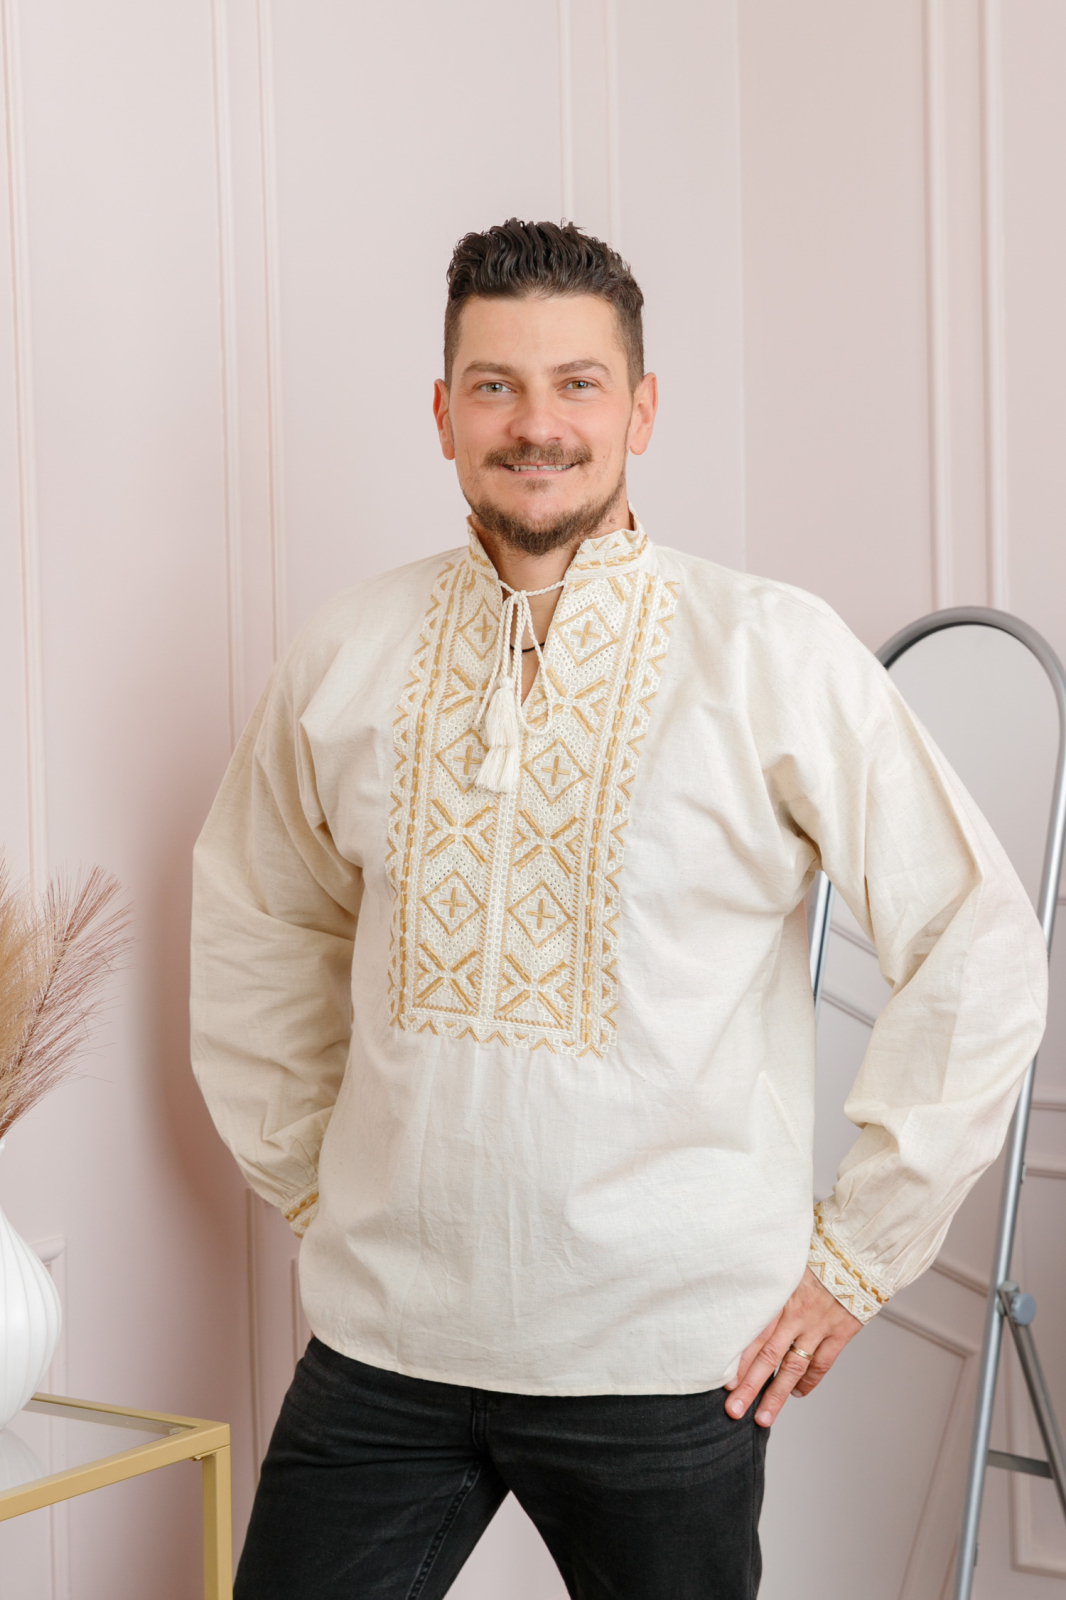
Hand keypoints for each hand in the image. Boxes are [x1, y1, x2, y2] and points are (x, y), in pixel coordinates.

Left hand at [724, 1267, 862, 1427]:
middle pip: (769, 1356)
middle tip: (733, 1410)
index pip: (755, 1334)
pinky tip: (797, 1393)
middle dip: (750, 1386)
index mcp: (780, 1295)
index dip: (740, 1360)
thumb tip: (739, 1286)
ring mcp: (820, 1326)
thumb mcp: (784, 1260)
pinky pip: (823, 1363)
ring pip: (794, 1366)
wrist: (858, 1251)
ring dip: (777, 1394)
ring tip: (763, 1417)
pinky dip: (809, 1381)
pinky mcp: (841, 1332)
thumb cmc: (817, 1252)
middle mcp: (797, 1314)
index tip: (724, 1382)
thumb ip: (766, 1280)